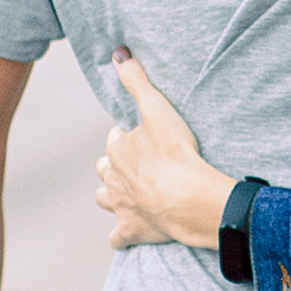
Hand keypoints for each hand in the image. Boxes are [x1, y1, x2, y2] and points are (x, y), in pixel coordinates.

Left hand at [98, 51, 235, 249]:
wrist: (186, 199)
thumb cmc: (175, 153)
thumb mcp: (157, 109)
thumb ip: (137, 81)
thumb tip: (118, 52)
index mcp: (117, 150)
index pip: (116, 138)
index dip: (129, 136)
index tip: (145, 136)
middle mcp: (113, 178)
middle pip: (105, 168)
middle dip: (115, 165)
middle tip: (138, 163)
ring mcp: (121, 207)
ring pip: (104, 199)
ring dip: (112, 196)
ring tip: (128, 193)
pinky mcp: (133, 231)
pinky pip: (118, 238)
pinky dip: (121, 236)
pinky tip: (126, 234)